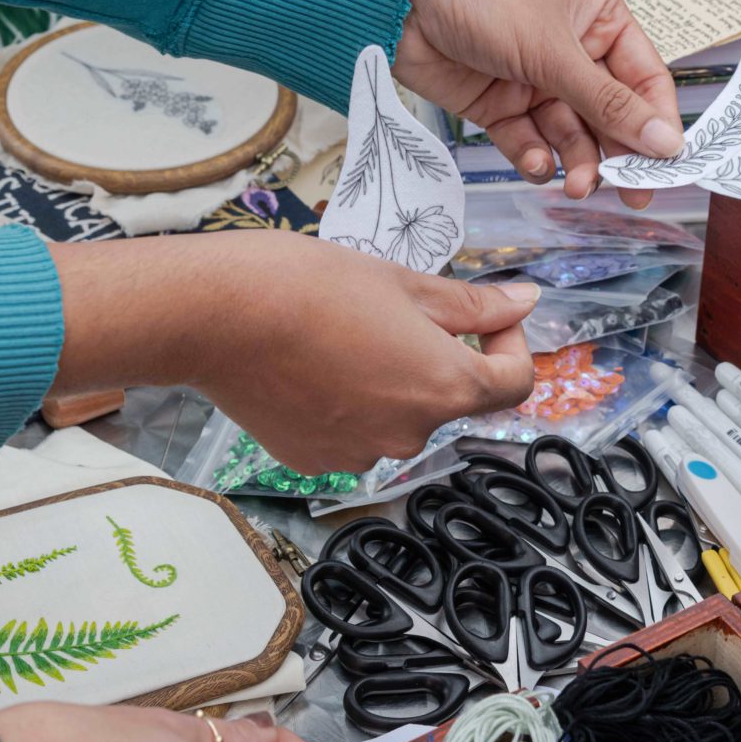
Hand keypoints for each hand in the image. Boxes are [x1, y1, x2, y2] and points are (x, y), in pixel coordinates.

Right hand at [47, 230, 537, 472]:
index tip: (484, 315)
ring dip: (389, 380)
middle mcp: (410, 434)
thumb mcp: (402, 282)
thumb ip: (471, 304)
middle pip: (450, 399)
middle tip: (393, 309)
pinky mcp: (315, 459)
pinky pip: (351, 431)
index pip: (514, 383)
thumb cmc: (308, 286)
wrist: (215, 316)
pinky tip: (310, 364)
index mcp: (445, 387)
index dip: (509, 343)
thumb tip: (526, 302)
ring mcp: (360, 454)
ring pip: (398, 415)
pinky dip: (346, 401)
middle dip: (437, 356)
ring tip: (342, 333)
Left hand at [396, 0, 682, 205]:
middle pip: (610, 115)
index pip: (644, 80)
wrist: (402, 2)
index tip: (667, 165)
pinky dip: (534, 156)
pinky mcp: (499, 105)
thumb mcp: (554, 51)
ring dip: (575, 161)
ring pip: (570, 134)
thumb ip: (608, 103)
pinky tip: (534, 162)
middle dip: (617, 153)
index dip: (658, 123)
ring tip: (576, 185)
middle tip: (629, 193)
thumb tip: (664, 142)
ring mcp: (535, 80)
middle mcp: (572, 52)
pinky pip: (528, 141)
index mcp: (599, 21)